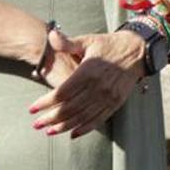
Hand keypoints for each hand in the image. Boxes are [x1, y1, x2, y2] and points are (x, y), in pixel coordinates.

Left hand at [29, 30, 145, 138]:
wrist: (138, 49)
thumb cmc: (109, 44)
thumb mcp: (88, 40)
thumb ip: (67, 42)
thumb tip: (50, 35)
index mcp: (88, 71)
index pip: (62, 93)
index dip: (45, 103)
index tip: (32, 109)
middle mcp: (98, 86)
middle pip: (69, 108)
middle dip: (50, 118)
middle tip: (36, 124)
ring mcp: (108, 96)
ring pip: (82, 116)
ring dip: (64, 126)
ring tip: (50, 131)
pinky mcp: (117, 102)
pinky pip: (99, 119)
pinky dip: (85, 128)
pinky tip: (73, 133)